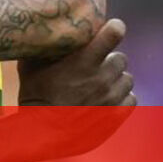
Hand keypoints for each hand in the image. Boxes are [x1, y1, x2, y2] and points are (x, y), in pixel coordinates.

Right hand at [18, 18, 135, 105]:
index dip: (114, 28)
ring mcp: (110, 98)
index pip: (114, 33)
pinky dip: (122, 96)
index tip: (111, 28)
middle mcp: (102, 78)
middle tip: (97, 65)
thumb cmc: (35, 96)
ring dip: (116, 79)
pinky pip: (131, 99)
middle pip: (121, 58)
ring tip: (102, 83)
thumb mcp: (31, 64)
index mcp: (85, 61)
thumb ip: (44, 46)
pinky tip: (108, 97)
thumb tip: (45, 29)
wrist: (41, 132)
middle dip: (110, 59)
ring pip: (127, 79)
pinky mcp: (115, 116)